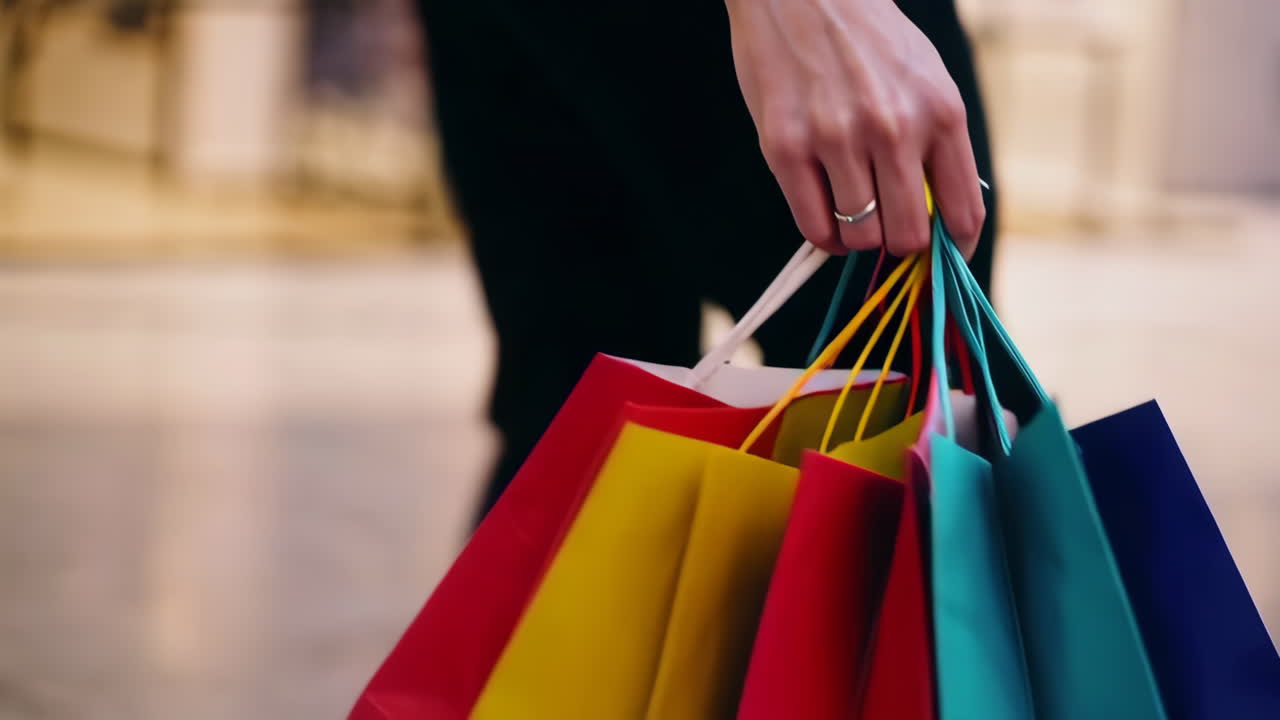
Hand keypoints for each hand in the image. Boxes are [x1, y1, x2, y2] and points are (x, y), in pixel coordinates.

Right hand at [726, 0, 985, 256]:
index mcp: (940, 113)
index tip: (942, 259)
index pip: (963, 212)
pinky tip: (826, 218)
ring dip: (858, 237)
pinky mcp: (785, 147)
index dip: (954, 250)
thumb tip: (941, 219)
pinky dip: (824, 237)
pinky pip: (813, 226)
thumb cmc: (867, 40)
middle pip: (908, 236)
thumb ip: (937, 144)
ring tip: (851, 212)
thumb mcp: (925, 80)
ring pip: (860, 236)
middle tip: (886, 228)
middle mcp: (893, 129)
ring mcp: (836, 139)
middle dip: (899, 244)